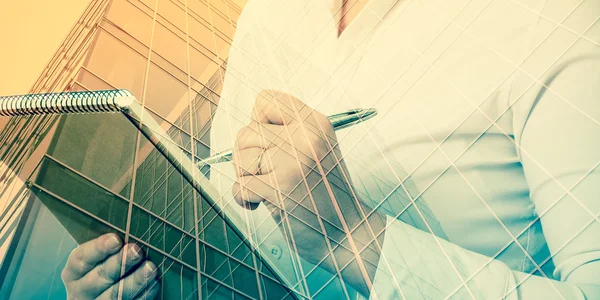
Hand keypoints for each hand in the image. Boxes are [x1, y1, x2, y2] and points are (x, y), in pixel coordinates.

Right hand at [61, 233, 158, 299]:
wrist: (103, 294)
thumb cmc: (105, 266)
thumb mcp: (98, 257)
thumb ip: (109, 246)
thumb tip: (130, 227)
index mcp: (74, 272)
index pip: (82, 258)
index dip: (99, 248)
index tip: (115, 239)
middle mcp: (81, 290)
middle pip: (99, 277)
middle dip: (120, 263)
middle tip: (137, 250)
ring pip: (115, 295)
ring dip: (135, 280)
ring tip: (150, 267)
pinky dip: (143, 294)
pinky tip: (154, 283)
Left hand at [232, 90, 385, 295]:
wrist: (348, 233)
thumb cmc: (325, 194)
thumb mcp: (317, 149)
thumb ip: (287, 133)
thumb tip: (244, 131)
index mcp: (315, 122)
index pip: (265, 99)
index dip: (258, 123)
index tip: (270, 145)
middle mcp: (306, 137)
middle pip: (246, 132)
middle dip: (248, 157)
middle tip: (268, 174)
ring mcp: (294, 161)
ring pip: (239, 157)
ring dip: (246, 178)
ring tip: (269, 189)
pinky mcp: (281, 188)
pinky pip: (239, 186)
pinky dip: (244, 199)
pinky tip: (262, 204)